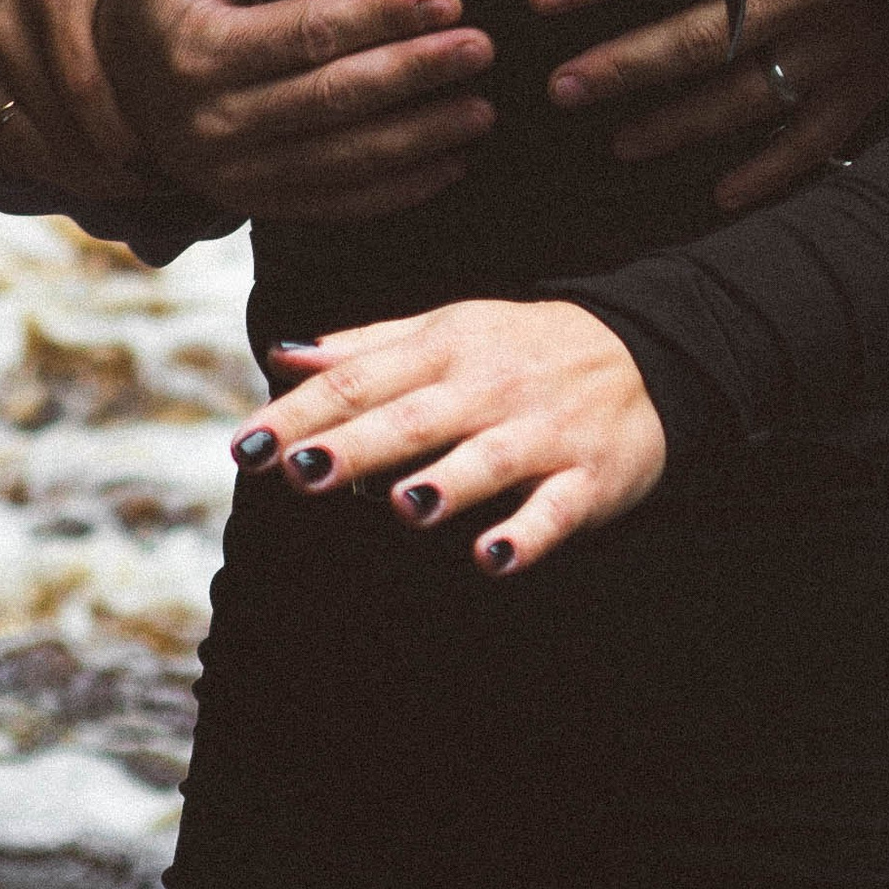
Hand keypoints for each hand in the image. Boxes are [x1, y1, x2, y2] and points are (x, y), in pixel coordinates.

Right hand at [0, 0, 171, 203]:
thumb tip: (248, 17)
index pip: (88, 88)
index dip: (129, 139)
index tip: (169, 162)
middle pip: (60, 126)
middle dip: (112, 169)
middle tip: (155, 185)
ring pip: (26, 146)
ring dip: (78, 178)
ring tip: (126, 186)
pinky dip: (41, 169)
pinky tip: (82, 172)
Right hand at [94, 0, 496, 223]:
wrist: (120, 81)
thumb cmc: (174, 2)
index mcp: (201, 51)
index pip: (309, 31)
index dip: (382, 14)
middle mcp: (215, 121)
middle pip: (335, 96)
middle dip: (416, 72)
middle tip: (480, 49)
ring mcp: (235, 174)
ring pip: (344, 158)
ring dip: (421, 137)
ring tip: (481, 109)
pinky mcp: (255, 205)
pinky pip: (337, 204)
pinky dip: (398, 190)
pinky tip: (451, 164)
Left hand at [231, 298, 664, 573]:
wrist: (642, 351)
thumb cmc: (519, 348)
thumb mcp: (446, 330)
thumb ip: (365, 347)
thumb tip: (282, 354)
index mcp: (445, 349)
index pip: (360, 380)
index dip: (301, 414)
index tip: (245, 447)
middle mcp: (488, 388)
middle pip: (413, 418)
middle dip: (357, 446)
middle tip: (300, 473)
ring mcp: (540, 433)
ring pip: (488, 460)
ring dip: (447, 482)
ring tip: (404, 505)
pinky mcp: (587, 479)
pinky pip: (555, 510)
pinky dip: (526, 533)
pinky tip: (491, 557)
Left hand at [531, 0, 888, 215]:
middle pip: (696, 36)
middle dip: (624, 65)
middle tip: (560, 88)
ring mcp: (838, 44)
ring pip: (744, 96)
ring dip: (678, 124)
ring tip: (618, 143)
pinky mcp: (871, 81)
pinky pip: (816, 139)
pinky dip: (771, 171)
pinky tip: (720, 194)